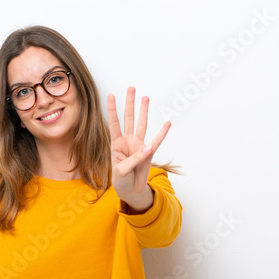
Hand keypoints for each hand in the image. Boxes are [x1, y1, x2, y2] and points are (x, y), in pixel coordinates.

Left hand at [106, 87, 170, 210]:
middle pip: (129, 118)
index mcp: (116, 144)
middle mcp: (128, 141)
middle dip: (130, 103)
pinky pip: (157, 141)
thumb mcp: (121, 171)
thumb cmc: (121, 180)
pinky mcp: (149, 153)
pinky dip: (162, 132)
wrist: (130, 189)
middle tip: (131, 88)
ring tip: (146, 97)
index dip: (112, 109)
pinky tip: (167, 123)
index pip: (114, 123)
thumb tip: (148, 148)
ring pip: (142, 124)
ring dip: (144, 111)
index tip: (111, 95)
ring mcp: (139, 145)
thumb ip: (133, 160)